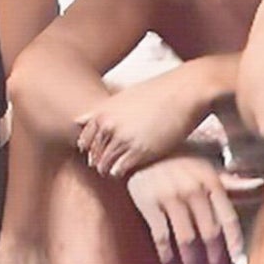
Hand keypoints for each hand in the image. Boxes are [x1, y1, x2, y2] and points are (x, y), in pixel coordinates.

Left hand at [74, 71, 208, 179]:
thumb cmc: (158, 92)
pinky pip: (120, 170)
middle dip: (99, 162)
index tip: (101, 152)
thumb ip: (100, 112)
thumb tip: (78, 120)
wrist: (186, 91)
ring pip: (104, 165)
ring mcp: (123, 139)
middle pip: (93, 155)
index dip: (91, 149)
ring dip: (110, 169)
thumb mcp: (124, 96)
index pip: (84, 140)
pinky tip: (130, 168)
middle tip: (109, 165)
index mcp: (103, 111)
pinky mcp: (140, 151)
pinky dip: (121, 172)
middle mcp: (109, 125)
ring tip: (119, 169)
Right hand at [124, 155, 258, 263]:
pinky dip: (167, 257)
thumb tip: (259, 185)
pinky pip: (161, 237)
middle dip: (214, 262)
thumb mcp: (204, 166)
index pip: (228, 219)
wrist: (138, 149)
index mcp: (211, 182)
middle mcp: (193, 190)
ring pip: (187, 240)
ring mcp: (170, 197)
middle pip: (209, 234)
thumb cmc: (176, 158)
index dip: (235, 244)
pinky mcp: (148, 203)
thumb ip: (230, 181)